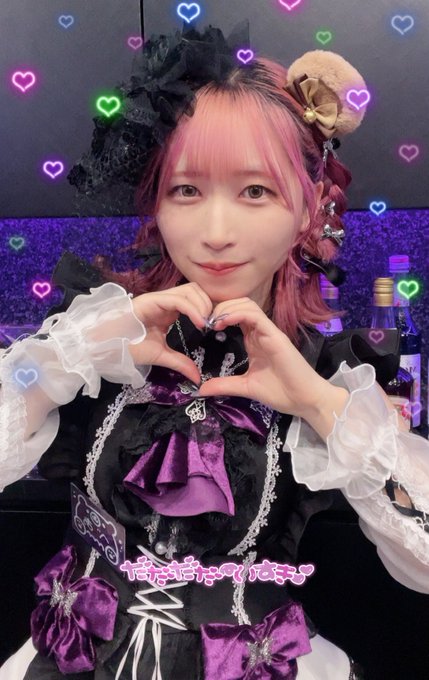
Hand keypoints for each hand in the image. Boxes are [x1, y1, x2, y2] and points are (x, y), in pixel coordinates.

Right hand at [128, 282, 211, 385]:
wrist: (105, 347)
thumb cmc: (128, 348)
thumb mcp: (160, 356)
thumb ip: (180, 363)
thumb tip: (197, 378)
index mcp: (169, 310)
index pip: (195, 298)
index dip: (209, 309)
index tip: (216, 327)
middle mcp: (165, 300)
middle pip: (196, 289)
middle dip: (209, 303)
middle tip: (213, 324)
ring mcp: (159, 299)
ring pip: (190, 289)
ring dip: (203, 304)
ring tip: (205, 324)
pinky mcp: (152, 300)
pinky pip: (178, 299)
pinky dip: (193, 309)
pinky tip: (199, 323)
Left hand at [198, 297, 333, 418]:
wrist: (305, 400)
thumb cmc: (281, 392)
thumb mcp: (246, 387)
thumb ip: (224, 385)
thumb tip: (201, 389)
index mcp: (254, 339)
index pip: (236, 315)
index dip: (219, 314)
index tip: (203, 325)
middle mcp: (261, 331)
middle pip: (240, 303)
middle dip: (220, 307)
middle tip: (204, 320)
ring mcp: (269, 331)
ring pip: (247, 305)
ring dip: (227, 308)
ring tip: (212, 321)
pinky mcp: (276, 335)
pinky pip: (255, 316)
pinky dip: (237, 314)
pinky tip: (223, 322)